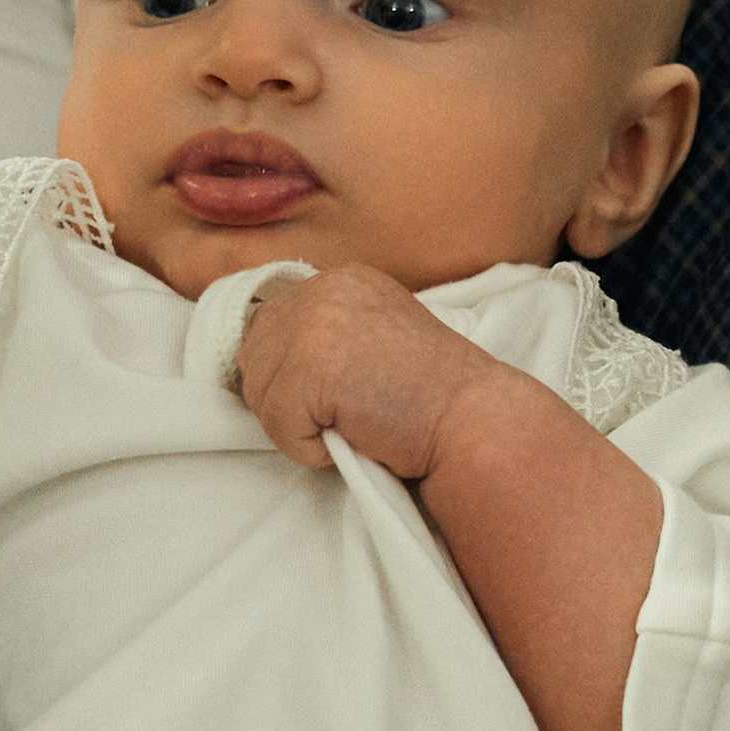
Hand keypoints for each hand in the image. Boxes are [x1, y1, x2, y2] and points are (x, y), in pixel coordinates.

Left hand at [236, 265, 509, 480]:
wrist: (474, 422)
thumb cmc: (432, 401)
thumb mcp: (376, 343)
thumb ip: (327, 339)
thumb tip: (261, 365)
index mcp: (342, 281)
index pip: (270, 326)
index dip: (289, 374)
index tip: (340, 396)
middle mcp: (323, 289)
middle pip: (254, 359)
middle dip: (288, 401)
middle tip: (351, 414)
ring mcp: (314, 324)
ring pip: (259, 395)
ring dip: (301, 427)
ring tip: (358, 423)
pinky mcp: (308, 368)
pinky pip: (277, 426)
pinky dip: (309, 450)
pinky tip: (357, 436)